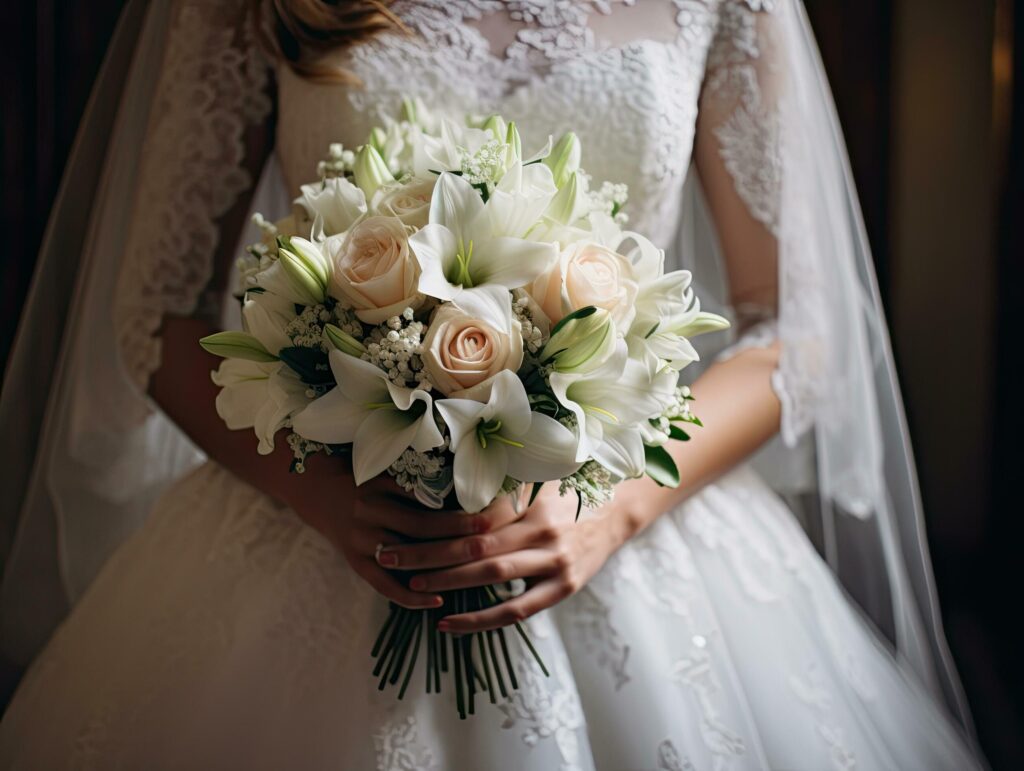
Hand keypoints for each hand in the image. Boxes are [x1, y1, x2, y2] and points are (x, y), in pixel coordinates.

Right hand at [281, 454, 524, 610]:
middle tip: (489, 531)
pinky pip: (384, 584)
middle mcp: (371, 511)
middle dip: (458, 529)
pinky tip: (437, 600)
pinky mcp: (356, 562)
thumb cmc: (364, 476)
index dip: (457, 500)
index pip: (427, 495)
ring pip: (407, 555)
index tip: (488, 503)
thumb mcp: (388, 467)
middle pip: (421, 524)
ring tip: (474, 568)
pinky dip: (410, 596)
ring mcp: (362, 539)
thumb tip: (468, 484)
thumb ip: (420, 476)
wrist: (317, 490)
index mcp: (381, 484)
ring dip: (441, 564)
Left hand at [376, 484, 627, 631]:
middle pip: (475, 545)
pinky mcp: (563, 588)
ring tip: (412, 586)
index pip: (476, 514)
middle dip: (428, 552)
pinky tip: (448, 624)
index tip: (402, 523)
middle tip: (389, 554)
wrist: (619, 509)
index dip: (437, 522)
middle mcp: (542, 530)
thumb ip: (501, 486)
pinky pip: (516, 610)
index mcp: (531, 500)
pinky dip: (480, 620)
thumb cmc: (568, 491)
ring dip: (448, 583)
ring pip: (492, 576)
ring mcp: (554, 561)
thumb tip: (447, 483)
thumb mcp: (538, 479)